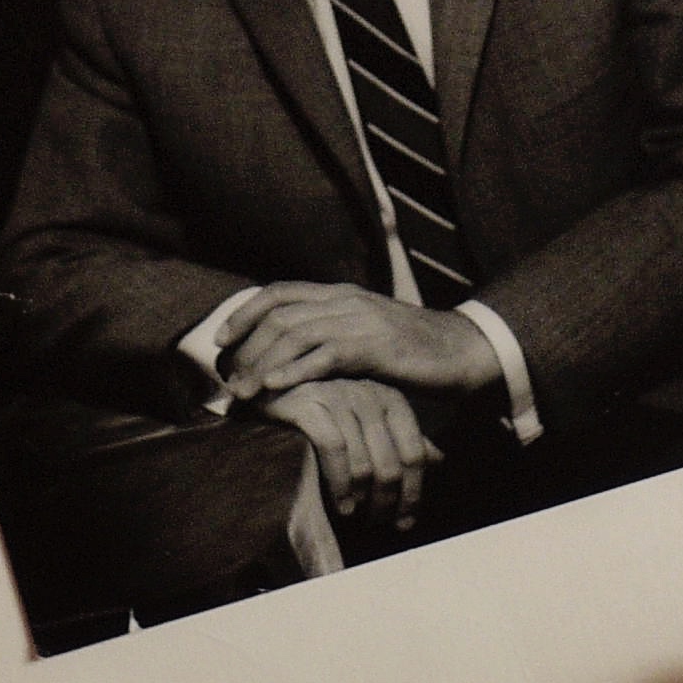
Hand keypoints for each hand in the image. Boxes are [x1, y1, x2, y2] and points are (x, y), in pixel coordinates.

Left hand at [211, 283, 500, 405]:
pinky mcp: (375, 347)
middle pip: (279, 312)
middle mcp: (345, 301)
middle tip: (226, 376)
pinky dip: (294, 372)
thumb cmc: (412, 351)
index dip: (244, 313)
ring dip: (262, 364)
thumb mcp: (366, 334)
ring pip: (295, 333)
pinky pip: (324, 356)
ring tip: (242, 390)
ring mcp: (360, 321)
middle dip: (245, 345)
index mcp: (340, 294)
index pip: (279, 291)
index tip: (220, 339)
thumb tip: (291, 355)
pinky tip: (275, 389)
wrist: (463, 351)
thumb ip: (332, 336)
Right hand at [259, 374, 436, 537]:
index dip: (413, 493)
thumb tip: (439, 459)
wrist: (268, 386)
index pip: (414, 453)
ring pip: (365, 463)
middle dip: (388, 502)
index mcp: (390, 397)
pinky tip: (340, 505)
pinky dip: (339, 485)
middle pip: (392, 463)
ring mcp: (339, 396)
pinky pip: (334, 451)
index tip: (405, 522)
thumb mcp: (366, 419)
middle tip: (378, 524)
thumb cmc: (322, 407)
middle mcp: (369, 393)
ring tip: (356, 517)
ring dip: (363, 499)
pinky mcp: (310, 403)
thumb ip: (400, 437)